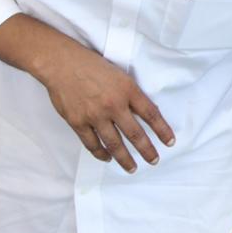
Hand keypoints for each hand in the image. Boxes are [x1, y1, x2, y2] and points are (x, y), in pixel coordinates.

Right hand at [39, 40, 174, 172]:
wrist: (62, 64)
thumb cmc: (92, 65)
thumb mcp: (120, 75)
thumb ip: (131, 94)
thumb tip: (142, 113)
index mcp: (127, 90)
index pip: (151, 114)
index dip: (162, 129)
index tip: (170, 142)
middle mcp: (114, 105)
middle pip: (135, 134)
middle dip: (146, 150)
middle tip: (153, 160)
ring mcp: (95, 115)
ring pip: (114, 144)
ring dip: (124, 158)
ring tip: (132, 168)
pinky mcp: (78, 122)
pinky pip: (92, 143)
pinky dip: (100, 153)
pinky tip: (107, 157)